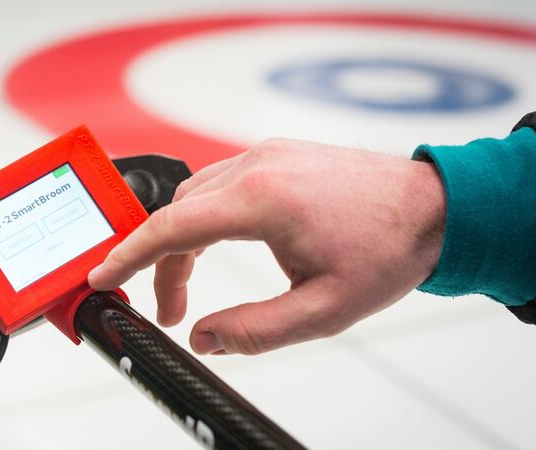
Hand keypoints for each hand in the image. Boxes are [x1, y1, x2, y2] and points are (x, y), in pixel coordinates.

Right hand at [89, 138, 445, 354]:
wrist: (434, 207)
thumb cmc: (388, 250)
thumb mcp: (324, 310)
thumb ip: (255, 330)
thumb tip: (204, 339)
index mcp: (263, 200)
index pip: (171, 227)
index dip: (128, 255)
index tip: (101, 275)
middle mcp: (257, 166)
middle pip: (177, 213)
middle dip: (159, 263)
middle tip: (169, 310)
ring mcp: (266, 154)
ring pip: (195, 197)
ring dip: (182, 241)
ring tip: (190, 288)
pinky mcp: (276, 154)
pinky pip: (219, 184)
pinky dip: (204, 218)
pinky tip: (217, 246)